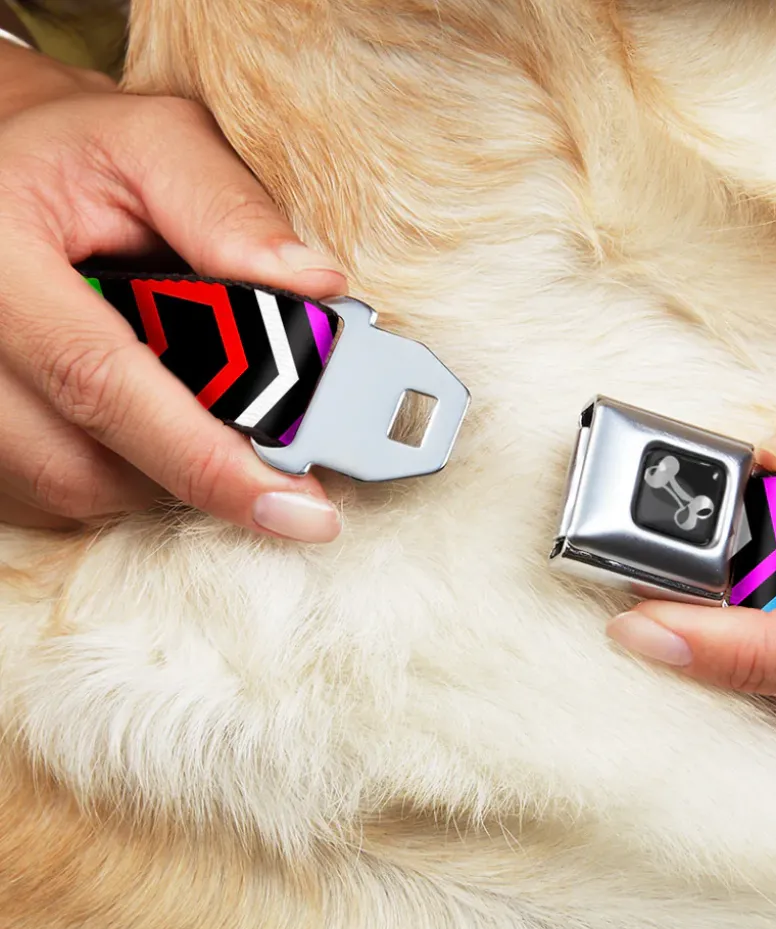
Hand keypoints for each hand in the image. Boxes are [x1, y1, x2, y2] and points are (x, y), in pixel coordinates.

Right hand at [0, 44, 345, 539]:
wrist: (4, 176)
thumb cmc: (79, 157)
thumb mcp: (153, 145)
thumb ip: (229, 209)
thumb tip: (316, 287)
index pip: (102, 382)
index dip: (207, 459)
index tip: (299, 506)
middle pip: (86, 464)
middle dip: (202, 475)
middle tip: (285, 473)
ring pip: (76, 490)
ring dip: (166, 475)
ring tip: (213, 418)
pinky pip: (57, 495)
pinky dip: (127, 475)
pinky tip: (157, 425)